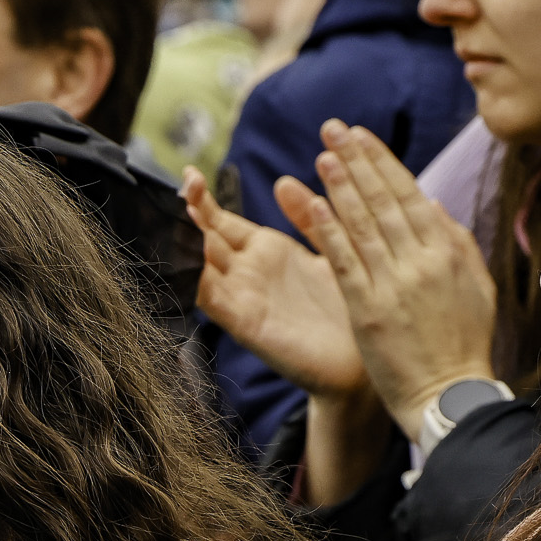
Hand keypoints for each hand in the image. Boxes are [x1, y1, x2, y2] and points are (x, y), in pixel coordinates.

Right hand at [183, 167, 363, 398]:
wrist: (360, 365)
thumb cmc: (348, 310)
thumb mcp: (331, 250)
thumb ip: (309, 218)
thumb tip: (283, 181)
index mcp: (266, 252)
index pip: (222, 221)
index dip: (204, 199)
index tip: (191, 175)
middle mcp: (247, 274)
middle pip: (205, 238)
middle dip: (192, 213)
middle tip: (185, 184)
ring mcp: (243, 298)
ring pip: (201, 265)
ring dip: (189, 244)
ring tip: (180, 216)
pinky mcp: (246, 324)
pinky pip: (211, 301)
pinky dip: (196, 283)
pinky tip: (190, 264)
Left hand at [287, 121, 497, 439]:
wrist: (448, 393)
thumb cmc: (461, 341)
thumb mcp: (472, 285)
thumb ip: (452, 241)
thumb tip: (427, 202)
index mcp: (446, 250)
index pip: (407, 193)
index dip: (381, 161)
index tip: (359, 135)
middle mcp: (420, 260)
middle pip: (382, 200)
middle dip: (356, 160)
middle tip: (333, 128)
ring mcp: (393, 283)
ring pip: (361, 224)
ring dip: (339, 185)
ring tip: (321, 155)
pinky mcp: (367, 309)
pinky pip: (344, 261)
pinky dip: (328, 230)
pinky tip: (313, 203)